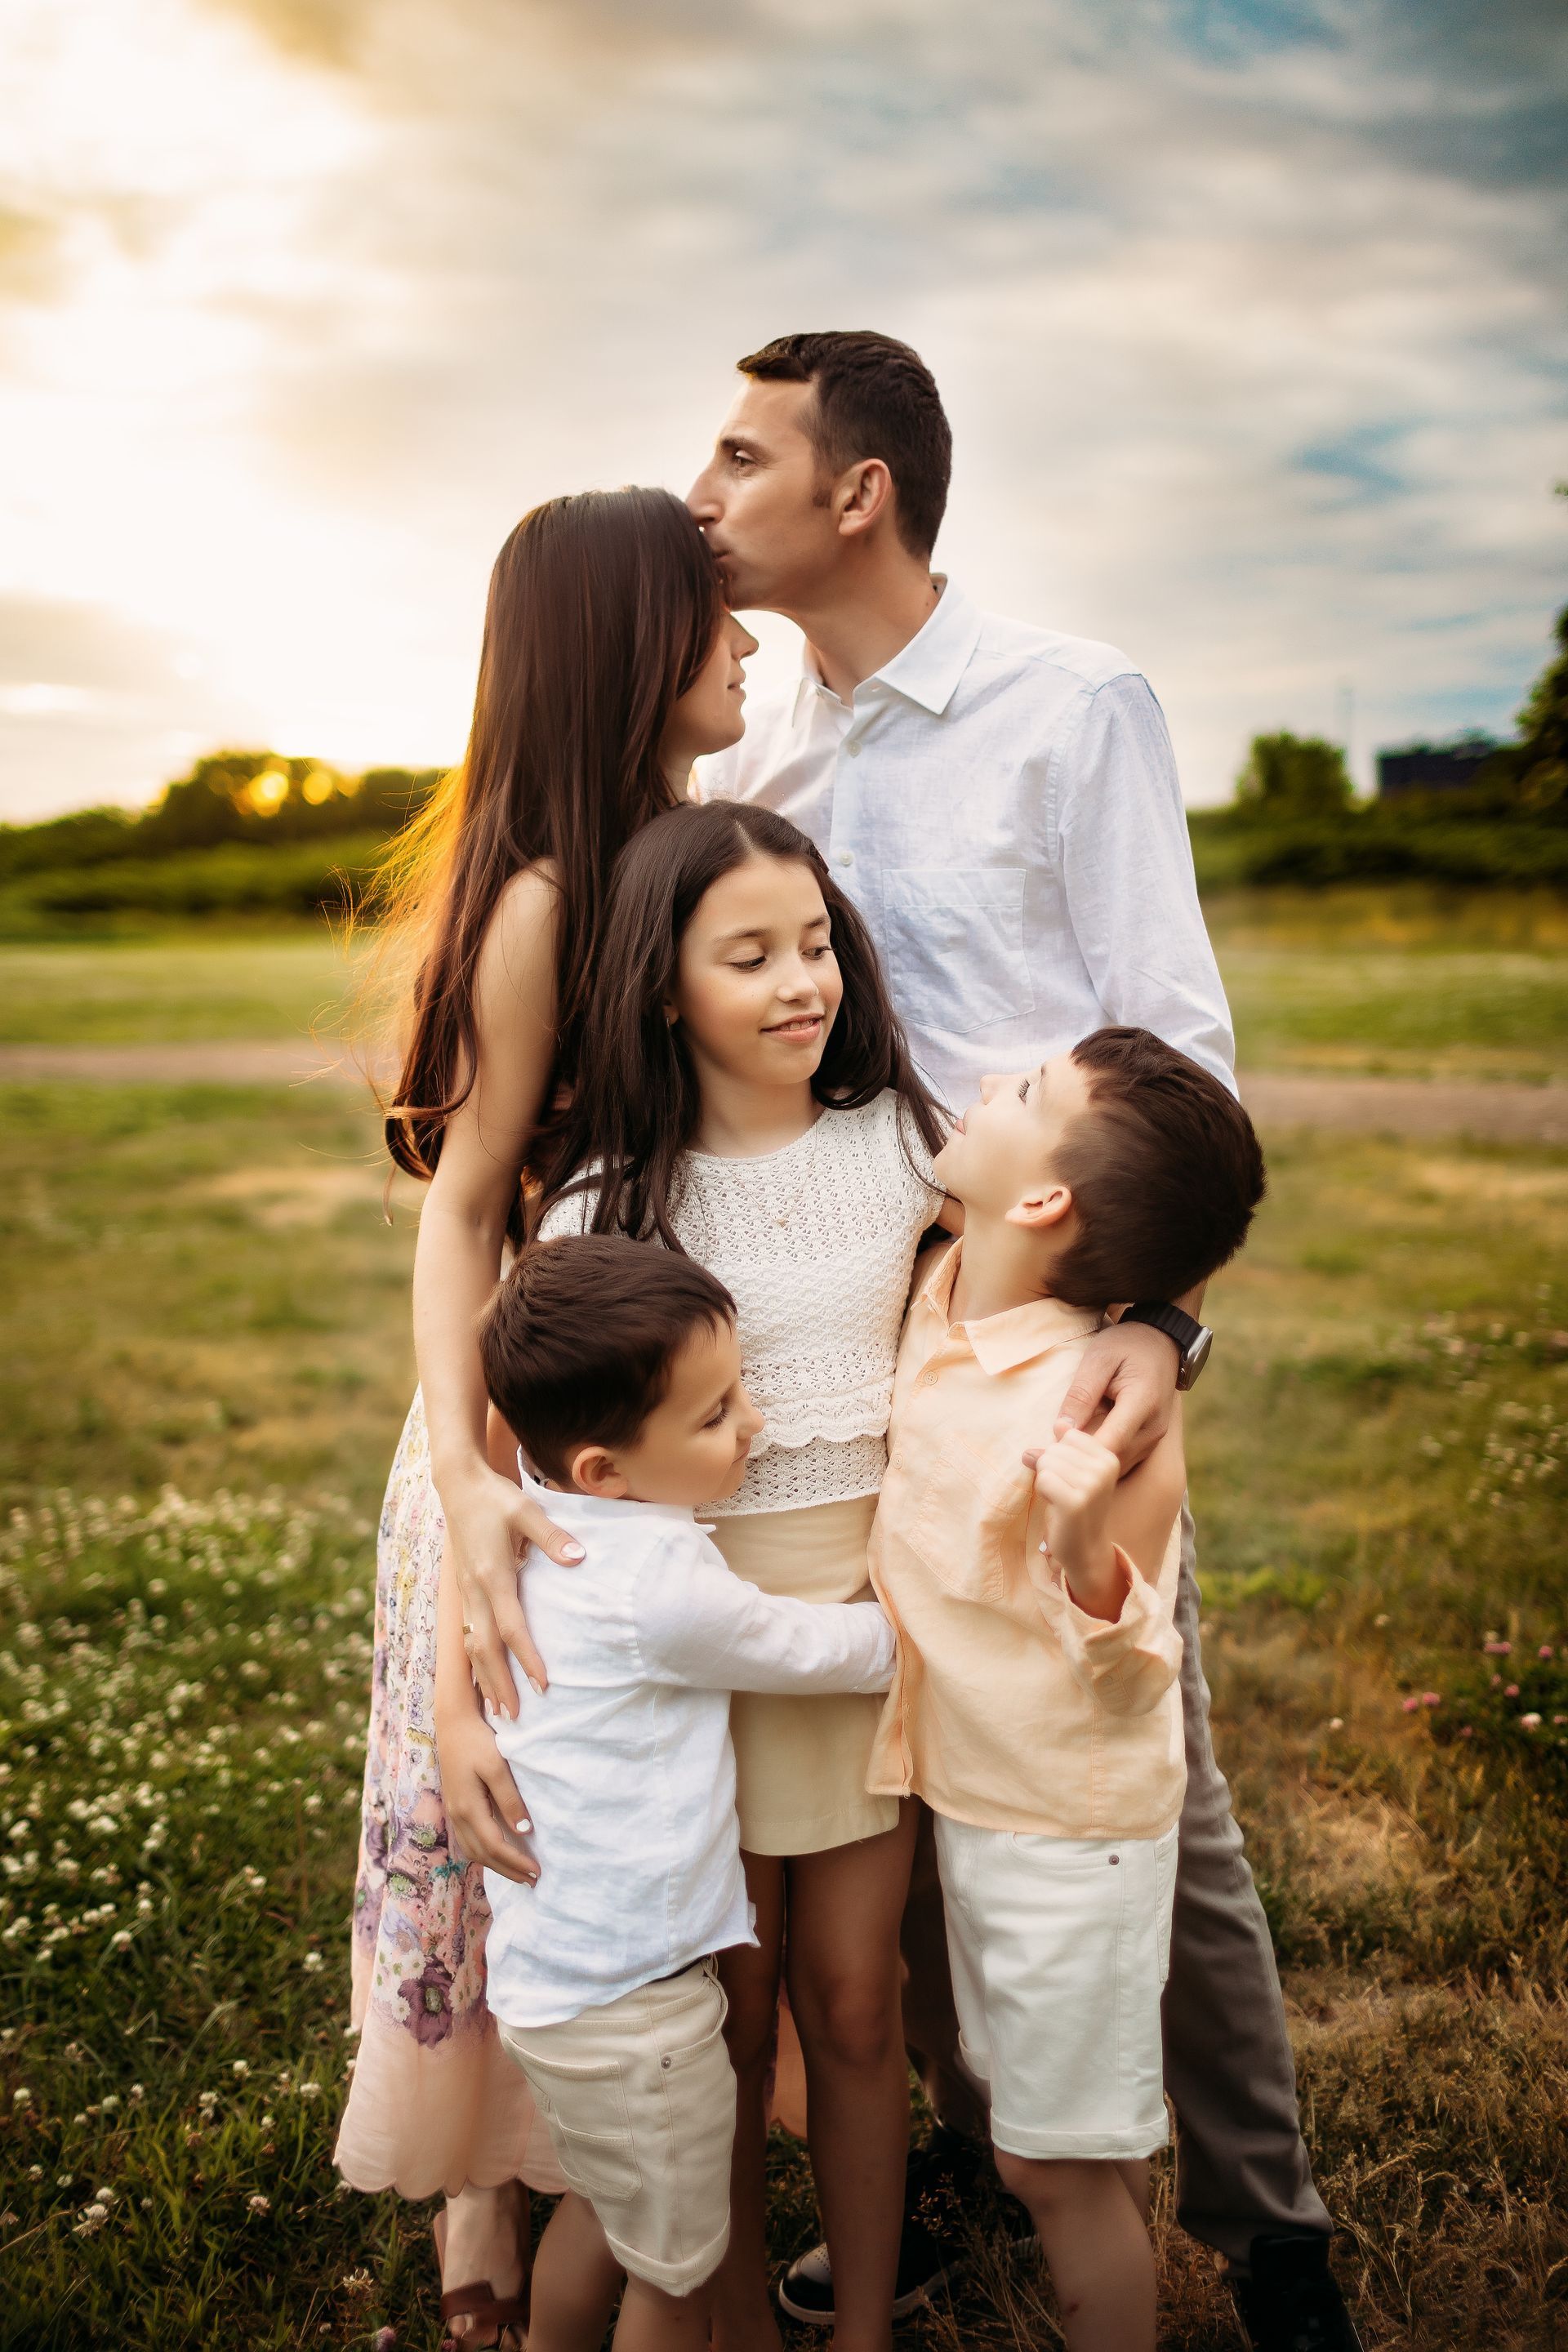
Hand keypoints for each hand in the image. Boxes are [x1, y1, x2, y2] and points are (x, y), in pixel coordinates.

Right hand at [435, 1687, 537, 1884]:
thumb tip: (524, 1830)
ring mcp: (453, 1811)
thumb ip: (510, 1799)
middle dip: (508, 1870)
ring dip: (496, 1865)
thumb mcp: (497, 1767)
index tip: (537, 1872)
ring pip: (473, 1851)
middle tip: (533, 1881)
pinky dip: (484, 1853)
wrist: (453, 1723)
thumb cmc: (478, 1741)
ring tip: (518, 1873)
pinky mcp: (454, 1805)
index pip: (495, 1846)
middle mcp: (457, 1815)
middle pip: (483, 1855)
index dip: (516, 1862)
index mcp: (468, 1808)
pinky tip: (497, 1853)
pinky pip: (468, 1840)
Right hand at [443, 1462, 583, 1713]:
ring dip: (485, 1678)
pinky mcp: (463, 1589)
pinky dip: (476, 1660)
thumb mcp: (527, 1510)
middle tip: (515, 1717)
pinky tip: (483, 1674)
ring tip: (498, 1709)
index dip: (527, 1658)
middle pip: (485, 1648)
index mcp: (492, 1576)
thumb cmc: (496, 1497)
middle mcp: (474, 1590)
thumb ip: (553, 1536)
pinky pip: (468, 1634)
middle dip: (500, 1684)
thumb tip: (579, 1558)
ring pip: (472, 1645)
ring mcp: (465, 1592)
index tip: (543, 1683)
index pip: (512, 1627)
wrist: (458, 1484)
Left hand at [1030, 1428, 1126, 1616]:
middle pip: (1055, 1449)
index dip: (1060, 1456)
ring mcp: (1092, 1485)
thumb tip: (1058, 1423)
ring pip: (1046, 1463)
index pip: (1068, 1435)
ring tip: (1062, 1499)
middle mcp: (1105, 1467)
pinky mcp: (1075, 1501)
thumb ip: (1067, 1446)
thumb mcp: (1076, 1471)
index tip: (1072, 1478)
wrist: (1085, 1548)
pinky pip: (1043, 1480)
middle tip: (1066, 1492)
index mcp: (1109, 1456)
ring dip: (1046, 1482)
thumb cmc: (1077, 1506)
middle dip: (1051, 1469)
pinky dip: (1043, 1493)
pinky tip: (1057, 1506)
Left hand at [1041, 1317, 1178, 1470]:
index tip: (1044, 1450)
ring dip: (1080, 1467)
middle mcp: (1153, 1429)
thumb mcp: (1099, 1358)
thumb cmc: (1127, 1345)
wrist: (1161, 1344)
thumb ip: (1081, 1393)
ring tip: (1042, 1458)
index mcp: (1143, 1403)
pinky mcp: (1147, 1445)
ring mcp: (1153, 1440)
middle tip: (1032, 1457)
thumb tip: (1060, 1429)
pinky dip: (1092, 1465)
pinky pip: (1119, 1463)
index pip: (1109, 1441)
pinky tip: (1066, 1456)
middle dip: (1072, 1463)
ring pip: (1113, 1469)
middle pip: (1110, 1462)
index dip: (1075, 1450)